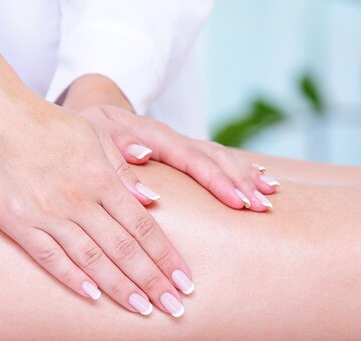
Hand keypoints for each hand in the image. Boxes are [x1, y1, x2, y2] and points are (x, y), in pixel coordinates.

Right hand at [0, 31, 192, 316]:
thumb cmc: (49, 124)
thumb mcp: (94, 135)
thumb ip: (123, 169)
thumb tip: (152, 199)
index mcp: (102, 178)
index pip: (144, 226)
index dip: (166, 256)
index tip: (185, 280)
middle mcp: (80, 199)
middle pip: (124, 248)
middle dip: (153, 280)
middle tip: (175, 307)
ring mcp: (48, 213)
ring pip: (91, 259)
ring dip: (120, 287)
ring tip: (143, 309)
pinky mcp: (18, 222)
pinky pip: (49, 257)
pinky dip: (72, 278)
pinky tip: (93, 297)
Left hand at [62, 75, 278, 211]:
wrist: (93, 111)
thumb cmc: (89, 129)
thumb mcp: (94, 135)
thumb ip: (117, 144)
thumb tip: (142, 155)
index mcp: (155, 137)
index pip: (193, 160)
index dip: (217, 181)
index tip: (238, 203)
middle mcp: (174, 139)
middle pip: (215, 158)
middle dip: (241, 183)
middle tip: (263, 208)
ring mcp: (182, 143)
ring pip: (222, 157)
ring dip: (247, 177)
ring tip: (270, 196)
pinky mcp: (184, 150)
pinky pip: (218, 158)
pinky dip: (242, 169)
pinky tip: (263, 179)